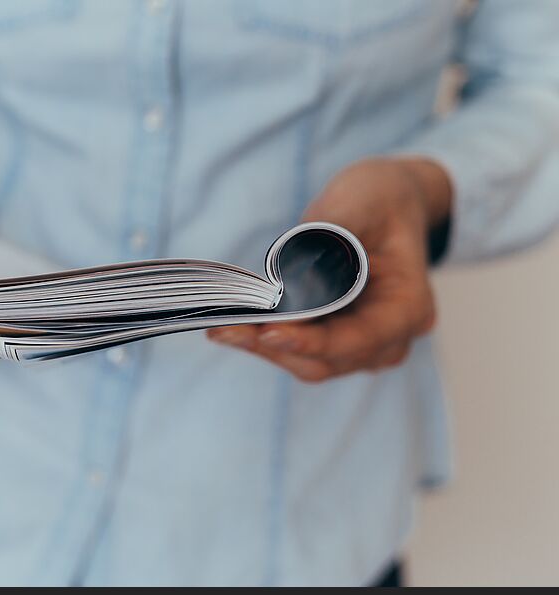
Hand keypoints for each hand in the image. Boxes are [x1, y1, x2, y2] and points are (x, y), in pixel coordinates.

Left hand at [208, 157, 450, 382]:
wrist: (388, 201)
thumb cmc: (380, 199)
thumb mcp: (358, 203)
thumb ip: (325, 243)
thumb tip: (287, 286)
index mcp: (408, 307)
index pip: (358, 338)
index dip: (312, 340)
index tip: (268, 331)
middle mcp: (390, 337)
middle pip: (327, 361)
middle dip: (274, 346)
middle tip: (223, 329)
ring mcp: (363, 345)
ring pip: (309, 362)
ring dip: (263, 347)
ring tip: (219, 328)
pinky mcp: (335, 338)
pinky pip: (299, 349)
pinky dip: (266, 339)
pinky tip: (232, 324)